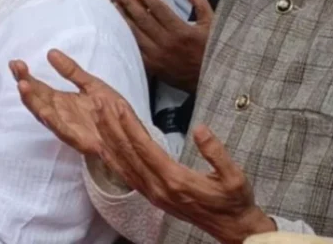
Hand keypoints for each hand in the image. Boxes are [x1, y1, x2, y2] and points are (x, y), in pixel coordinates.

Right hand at [10, 49, 128, 157]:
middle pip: (36, 97)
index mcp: (62, 100)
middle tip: (15, 66)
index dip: (26, 75)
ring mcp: (66, 126)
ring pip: (43, 112)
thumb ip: (72, 71)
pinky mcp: (77, 138)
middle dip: (24, 82)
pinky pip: (61, 128)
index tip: (16, 63)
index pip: (39, 87)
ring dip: (32, 100)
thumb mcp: (92, 85)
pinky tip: (42, 110)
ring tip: (22, 84)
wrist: (132, 138)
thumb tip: (51, 53)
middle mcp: (59, 113)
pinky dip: (51, 120)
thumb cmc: (112, 114)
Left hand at [93, 99, 274, 243]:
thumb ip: (217, 153)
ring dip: (108, 138)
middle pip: (127, 153)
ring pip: (122, 163)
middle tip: (98, 104)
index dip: (128, 125)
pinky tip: (104, 145)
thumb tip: (200, 128)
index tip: (117, 105)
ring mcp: (152, 194)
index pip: (144, 148)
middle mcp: (158, 188)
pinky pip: (126, 175)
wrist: (233, 229)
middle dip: (111, 126)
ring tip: (97, 117)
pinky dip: (112, 158)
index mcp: (176, 180)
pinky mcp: (152, 197)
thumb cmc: (235, 201)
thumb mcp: (235, 177)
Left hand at [113, 0, 211, 91]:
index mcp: (182, 31)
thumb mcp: (212, 24)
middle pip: (143, 19)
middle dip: (129, 2)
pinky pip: (134, 48)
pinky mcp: (151, 66)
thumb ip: (200, 3)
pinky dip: (126, 36)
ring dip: (123, 17)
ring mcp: (157, 56)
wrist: (210, 80)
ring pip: (135, 33)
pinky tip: (118, 26)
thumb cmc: (212, 50)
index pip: (159, 9)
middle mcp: (167, 43)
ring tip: (115, 4)